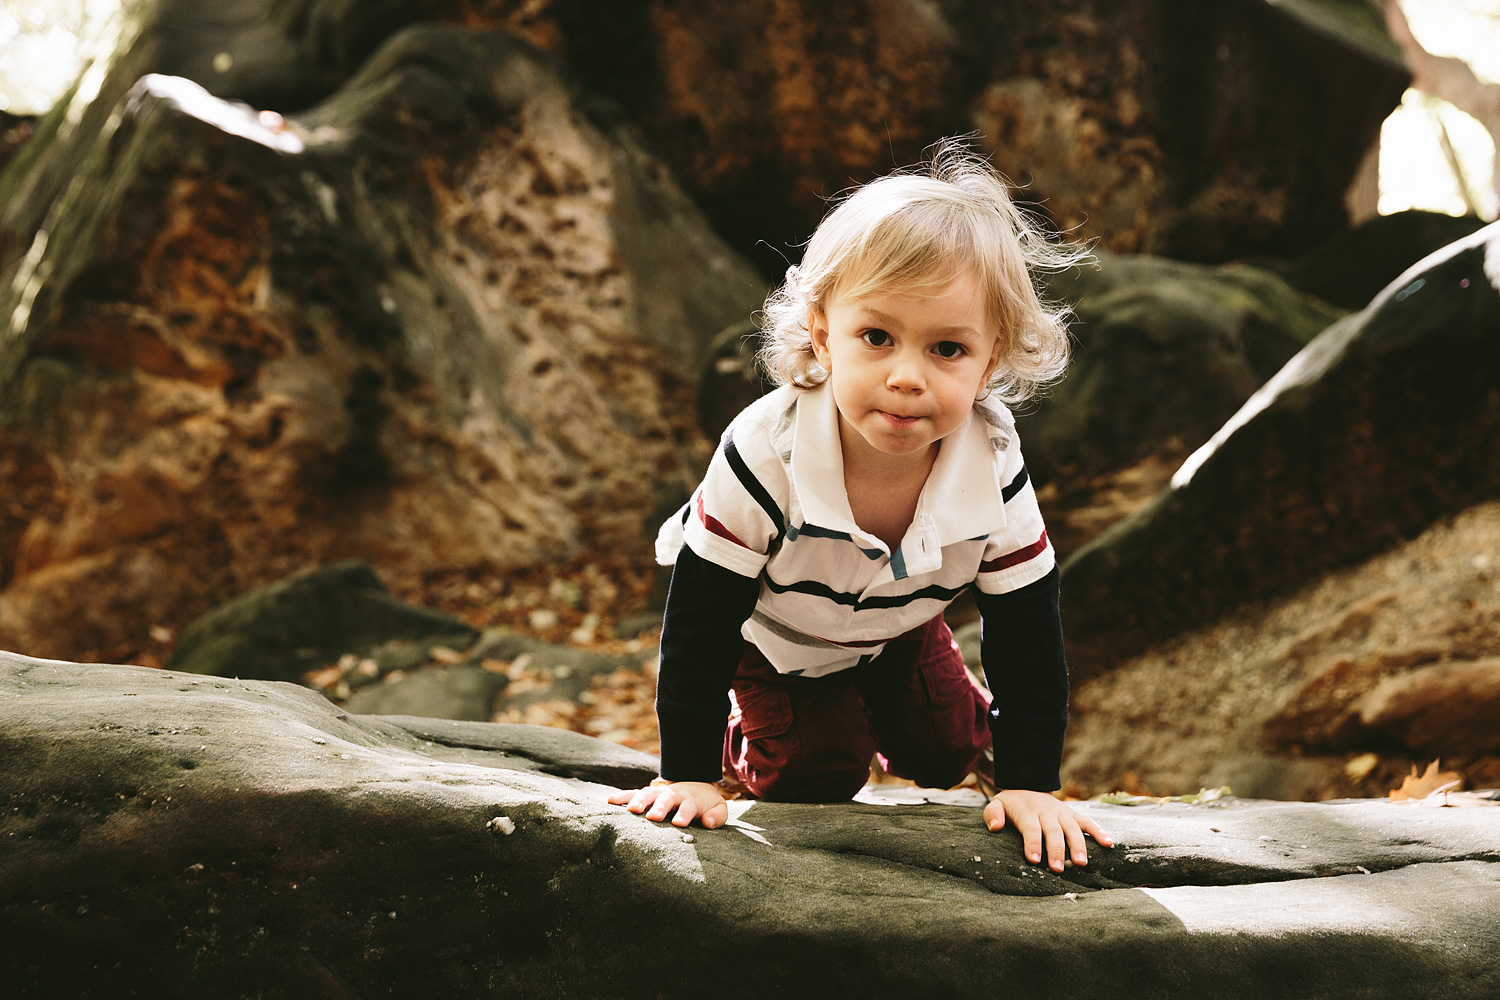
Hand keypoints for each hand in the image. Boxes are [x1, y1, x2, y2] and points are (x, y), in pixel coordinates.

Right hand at [608, 780, 728, 829]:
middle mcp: (674, 794)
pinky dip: (623, 796)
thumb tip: (707, 822)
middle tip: (652, 817)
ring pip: (648, 793)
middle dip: (659, 806)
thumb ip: (716, 817)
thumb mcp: (718, 809)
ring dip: (639, 800)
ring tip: (630, 810)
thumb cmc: (707, 805)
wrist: (696, 785)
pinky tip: (610, 801)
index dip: (684, 813)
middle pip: (667, 798)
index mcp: (692, 800)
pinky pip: (634, 793)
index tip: (678, 823)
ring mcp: (660, 793)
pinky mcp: (648, 794)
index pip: (689, 806)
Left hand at [983, 789, 1112, 871]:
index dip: (1033, 844)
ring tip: (1082, 863)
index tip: (1034, 860)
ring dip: (1078, 845)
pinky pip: (1088, 821)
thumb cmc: (1012, 803)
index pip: (1031, 828)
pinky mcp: (1073, 814)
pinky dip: (1099, 831)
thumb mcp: (997, 803)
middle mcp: (1047, 812)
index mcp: (1028, 811)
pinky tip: (1108, 844)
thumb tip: (995, 827)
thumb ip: (992, 814)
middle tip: (1058, 868)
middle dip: (1056, 850)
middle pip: (1053, 831)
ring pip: (1073, 828)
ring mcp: (1062, 812)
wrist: (1028, 784)